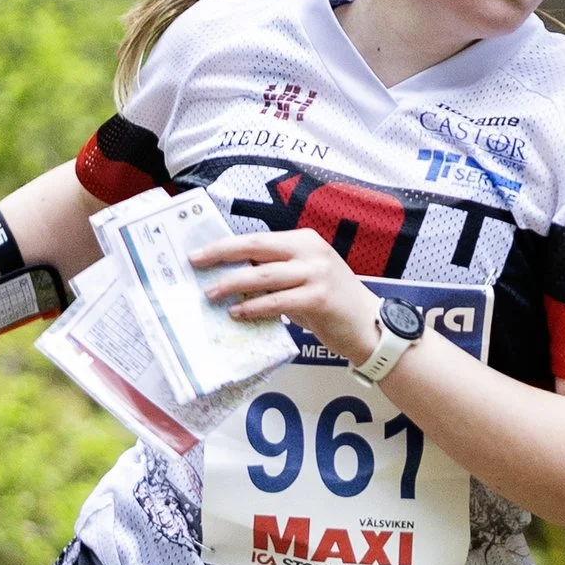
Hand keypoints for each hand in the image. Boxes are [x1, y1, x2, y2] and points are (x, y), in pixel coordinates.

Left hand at [190, 228, 381, 364]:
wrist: (369, 325)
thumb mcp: (304, 277)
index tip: (200, 253)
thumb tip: (234, 275)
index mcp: (304, 240)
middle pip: (256, 248)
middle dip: (222, 256)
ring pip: (263, 275)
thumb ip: (276, 272)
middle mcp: (311, 251)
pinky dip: (254, 307)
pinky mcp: (319, 299)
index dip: (226, 245)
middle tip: (196, 265)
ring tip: (212, 294)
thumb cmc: (332, 303)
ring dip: (233, 284)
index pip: (257, 238)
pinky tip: (238, 312)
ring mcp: (316, 274)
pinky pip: (277, 302)